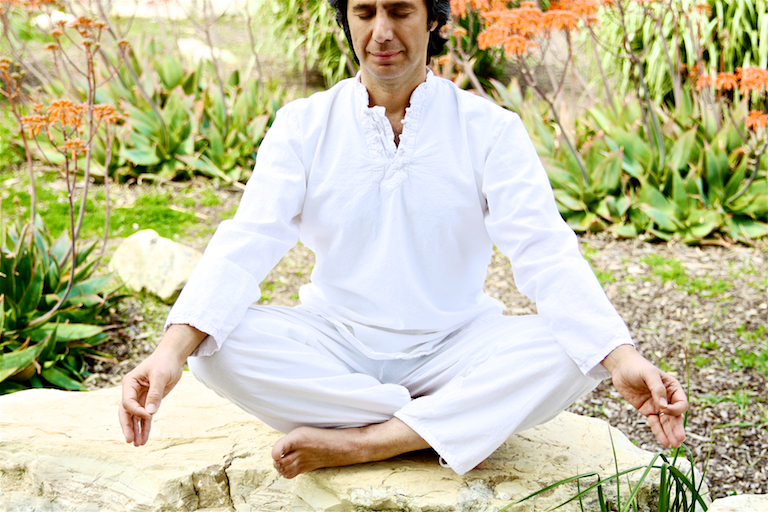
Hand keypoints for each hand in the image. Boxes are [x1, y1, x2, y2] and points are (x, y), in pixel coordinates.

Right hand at [118, 324, 205, 445]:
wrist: (173, 357)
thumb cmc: (164, 362)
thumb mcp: (160, 376)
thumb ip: (155, 394)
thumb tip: (150, 413)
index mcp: (129, 383)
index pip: (127, 402)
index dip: (136, 412)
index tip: (148, 416)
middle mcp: (131, 391)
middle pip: (126, 413)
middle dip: (128, 427)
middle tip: (130, 441)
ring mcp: (140, 397)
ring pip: (135, 417)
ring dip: (137, 430)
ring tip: (139, 445)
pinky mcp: (149, 400)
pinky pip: (145, 416)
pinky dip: (145, 426)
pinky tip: (145, 438)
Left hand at [602, 345, 688, 447]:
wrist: (621, 367)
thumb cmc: (638, 367)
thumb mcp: (649, 374)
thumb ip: (657, 388)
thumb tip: (663, 405)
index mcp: (673, 389)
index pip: (681, 403)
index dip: (675, 409)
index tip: (664, 409)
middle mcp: (668, 399)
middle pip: (675, 416)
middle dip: (677, 428)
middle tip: (679, 440)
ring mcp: (657, 406)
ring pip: (666, 422)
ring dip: (670, 433)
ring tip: (674, 445)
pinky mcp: (647, 410)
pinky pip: (654, 423)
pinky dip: (659, 432)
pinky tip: (664, 441)